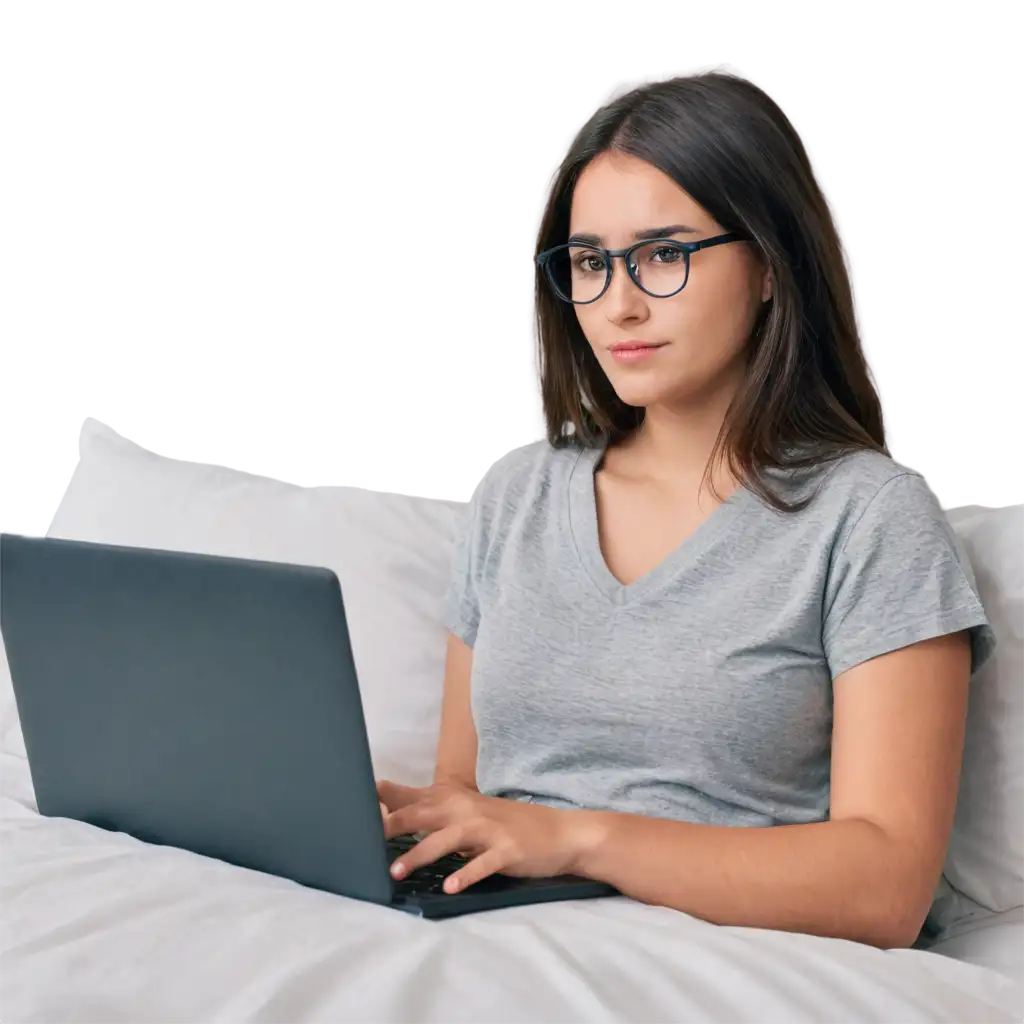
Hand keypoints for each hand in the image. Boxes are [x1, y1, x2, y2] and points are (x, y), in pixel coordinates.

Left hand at [376, 779, 598, 894]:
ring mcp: (488, 829)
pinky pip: (482, 863)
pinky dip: (465, 875)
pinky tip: (449, 888)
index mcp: (454, 800)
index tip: (350, 807)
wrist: (557, 832)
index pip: (412, 796)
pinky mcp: (507, 850)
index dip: (383, 800)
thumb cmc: (503, 824)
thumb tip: (386, 807)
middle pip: (423, 814)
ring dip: (420, 855)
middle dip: (392, 825)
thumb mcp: (466, 811)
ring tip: (396, 873)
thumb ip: (430, 811)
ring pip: (447, 839)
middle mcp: (467, 810)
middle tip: (362, 840)